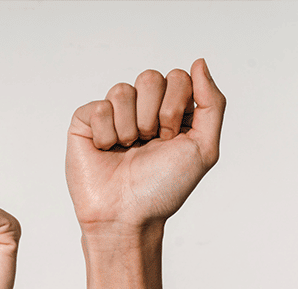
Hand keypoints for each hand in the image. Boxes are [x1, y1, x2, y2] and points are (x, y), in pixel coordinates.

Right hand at [65, 58, 224, 235]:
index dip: (176, 109)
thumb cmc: (163, 189)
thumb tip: (199, 62)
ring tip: (126, 150)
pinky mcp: (86, 121)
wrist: (126, 217)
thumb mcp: (204, 148)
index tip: (171, 139)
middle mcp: (143, 109)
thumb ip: (212, 103)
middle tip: (149, 144)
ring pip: (123, 90)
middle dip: (153, 116)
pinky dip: (106, 134)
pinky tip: (105, 151)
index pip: (179, 77)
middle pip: (151, 77)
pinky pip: (99, 107)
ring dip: (129, 128)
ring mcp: (113, 113)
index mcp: (172, 111)